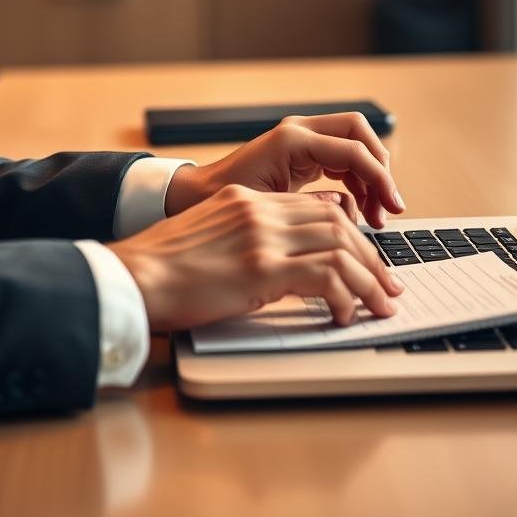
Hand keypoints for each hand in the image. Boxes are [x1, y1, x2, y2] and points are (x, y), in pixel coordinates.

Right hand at [112, 184, 404, 331]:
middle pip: (338, 222)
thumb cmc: (159, 269)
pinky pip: (325, 275)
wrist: (130, 278)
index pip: (317, 206)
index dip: (351, 232)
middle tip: (387, 285)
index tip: (365, 258)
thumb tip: (276, 266)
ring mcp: (262, 236)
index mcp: (247, 202)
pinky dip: (344, 296)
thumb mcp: (208, 239)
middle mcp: (259, 210)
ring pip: (341, 246)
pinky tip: (343, 315)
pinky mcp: (261, 267)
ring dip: (369, 279)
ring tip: (380, 304)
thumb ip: (244, 239)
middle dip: (371, 256)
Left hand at [164, 112, 403, 228]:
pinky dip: (356, 183)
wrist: (190, 198)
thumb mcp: (268, 208)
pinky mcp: (300, 155)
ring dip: (371, 179)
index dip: (380, 178)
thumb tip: (353, 216)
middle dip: (381, 169)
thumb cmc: (219, 204)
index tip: (391, 208)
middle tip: (389, 207)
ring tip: (376, 217)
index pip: (355, 149)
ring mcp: (301, 141)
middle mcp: (299, 132)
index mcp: (292, 140)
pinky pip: (341, 160)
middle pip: (361, 134)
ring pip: (355, 146)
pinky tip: (358, 212)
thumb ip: (312, 207)